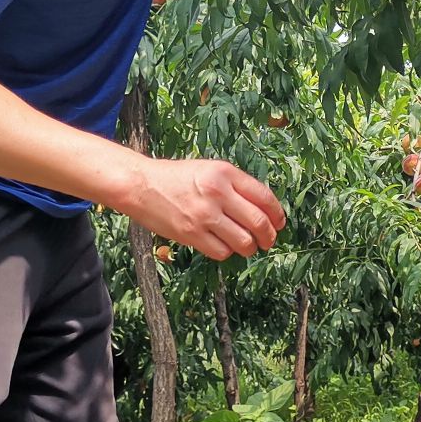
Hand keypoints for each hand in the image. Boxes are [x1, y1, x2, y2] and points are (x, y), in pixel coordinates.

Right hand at [126, 156, 284, 259]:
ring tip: (248, 246)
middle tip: (269, 240)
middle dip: (269, 236)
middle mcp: (218, 193)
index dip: (277, 214)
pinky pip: (222, 252)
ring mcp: (204, 215)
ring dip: (250, 247)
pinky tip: (225, 246)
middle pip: (258, 222)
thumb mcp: (209, 169)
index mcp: (225, 173)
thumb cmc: (176, 177)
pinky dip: (228, 252)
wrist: (141, 185)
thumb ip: (235, 185)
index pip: (264, 197)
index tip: (279, 222)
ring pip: (244, 241)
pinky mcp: (191, 234)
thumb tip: (262, 209)